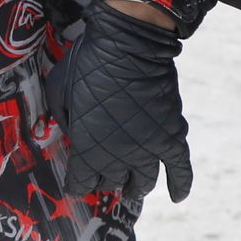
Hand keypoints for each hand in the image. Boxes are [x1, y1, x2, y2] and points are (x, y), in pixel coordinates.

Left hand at [45, 0, 193, 200]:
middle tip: (106, 178)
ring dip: (136, 187)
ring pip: (143, 182)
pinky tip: (177, 196)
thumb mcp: (58, 91)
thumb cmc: (87, 63)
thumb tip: (72, 133)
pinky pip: (180, 169)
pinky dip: (181, 185)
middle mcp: (118, 155)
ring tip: (133, 188)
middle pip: (112, 183)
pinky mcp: (171, 137)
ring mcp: (148, 148)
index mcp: (87, 148)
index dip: (77, 185)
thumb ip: (63, 119)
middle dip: (106, 182)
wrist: (128, 44)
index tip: (77, 183)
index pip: (81, 184)